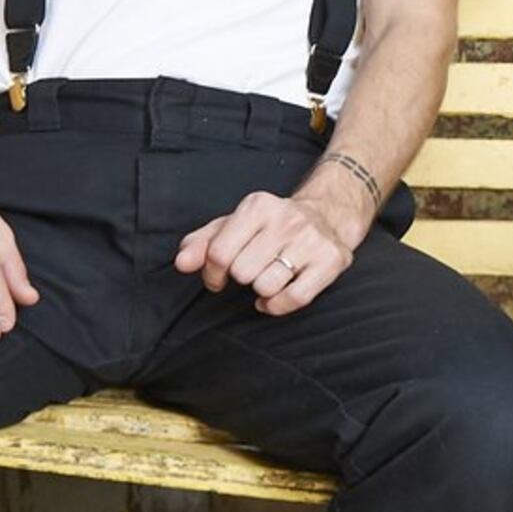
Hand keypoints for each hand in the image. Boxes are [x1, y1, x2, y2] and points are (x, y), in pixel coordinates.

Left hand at [176, 188, 365, 316]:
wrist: (328, 215)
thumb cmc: (271, 226)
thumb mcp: (233, 226)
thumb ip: (202, 243)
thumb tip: (182, 263)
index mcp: (258, 206)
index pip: (219, 253)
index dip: (212, 273)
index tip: (217, 276)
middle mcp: (287, 219)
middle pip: (242, 272)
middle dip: (241, 277)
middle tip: (250, 271)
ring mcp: (311, 240)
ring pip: (266, 287)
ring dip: (261, 290)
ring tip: (267, 277)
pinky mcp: (331, 261)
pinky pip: (294, 298)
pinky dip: (277, 306)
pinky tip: (273, 298)